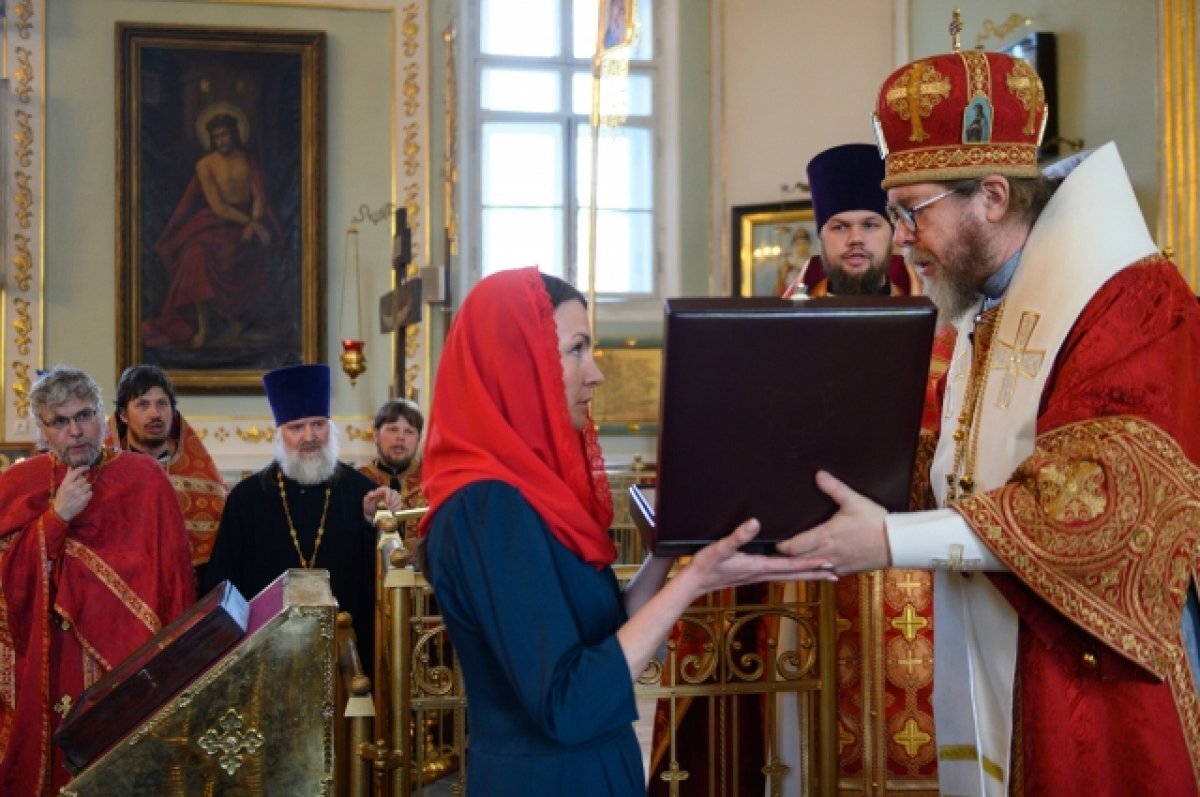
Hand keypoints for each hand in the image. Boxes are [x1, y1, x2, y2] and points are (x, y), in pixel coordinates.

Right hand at [53, 466, 92, 522]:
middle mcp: (73, 487)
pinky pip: (91, 492)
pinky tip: (83, 497)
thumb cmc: (61, 498)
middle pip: (84, 479)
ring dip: (86, 488)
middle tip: (78, 487)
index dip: (83, 468)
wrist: (61, 512)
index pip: (77, 472)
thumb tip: (71, 466)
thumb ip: (68, 477)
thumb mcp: (62, 487)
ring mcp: (80, 493)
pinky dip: (88, 494)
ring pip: (88, 485)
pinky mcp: (85, 499)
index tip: (87, 467)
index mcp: (66, 483)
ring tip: (80, 493)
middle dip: (82, 482)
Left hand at [362, 486, 402, 521]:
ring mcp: (394, 498)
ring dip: (396, 506)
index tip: (387, 503)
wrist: (372, 515)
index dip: (388, 496)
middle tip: (389, 509)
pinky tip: (394, 512)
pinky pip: (401, 504)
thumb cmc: (368, 507)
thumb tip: (372, 493)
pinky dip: (398, 508)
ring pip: (399, 499)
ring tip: (391, 511)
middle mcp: (389, 493)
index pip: (387, 490)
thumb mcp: (366, 502)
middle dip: (393, 502)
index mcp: (381, 490)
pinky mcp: (397, 504)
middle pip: (395, 494)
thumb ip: (368, 497)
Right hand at [679, 518, 837, 597]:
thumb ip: (738, 536)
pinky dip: (792, 573)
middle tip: (835, 574)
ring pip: (789, 576)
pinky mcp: (753, 575)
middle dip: (815, 574)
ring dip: (806, 575)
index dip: (809, 563)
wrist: (695, 582)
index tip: (827, 563)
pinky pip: (779, 575)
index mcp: (759, 566)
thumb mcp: (721, 547)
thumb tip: (755, 523)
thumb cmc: (707, 565)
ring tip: (822, 575)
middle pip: (794, 574)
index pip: (790, 565)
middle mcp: (762, 573)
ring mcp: (758, 576)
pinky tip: (794, 572)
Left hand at [775, 470, 889, 574]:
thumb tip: (819, 475)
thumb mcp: (854, 501)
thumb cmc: (875, 521)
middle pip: (798, 560)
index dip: (782, 546)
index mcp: (825, 536)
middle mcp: (827, 554)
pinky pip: (825, 572)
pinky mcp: (846, 570)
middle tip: (778, 552)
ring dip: (802, 564)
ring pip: (811, 568)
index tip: (776, 543)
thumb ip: (834, 488)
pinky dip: (817, 569)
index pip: (794, 547)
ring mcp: (836, 564)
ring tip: (793, 559)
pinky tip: (815, 564)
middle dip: (787, 557)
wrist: (896, 543)